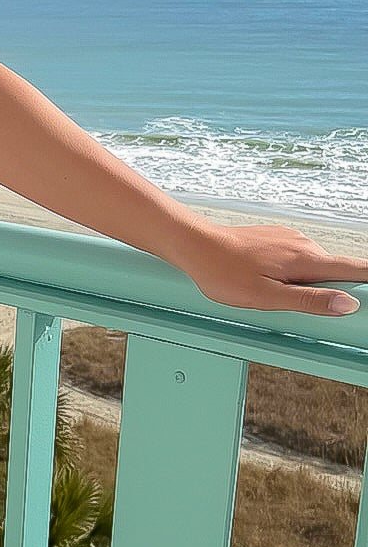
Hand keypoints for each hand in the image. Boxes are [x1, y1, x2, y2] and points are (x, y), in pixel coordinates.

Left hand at [176, 222, 362, 317]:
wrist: (195, 245)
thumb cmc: (223, 272)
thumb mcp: (267, 297)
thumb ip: (309, 301)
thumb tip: (347, 304)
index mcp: (306, 259)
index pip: (353, 268)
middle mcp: (303, 244)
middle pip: (334, 270)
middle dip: (332, 289)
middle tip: (307, 307)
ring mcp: (289, 239)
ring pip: (313, 266)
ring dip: (308, 282)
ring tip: (276, 294)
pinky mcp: (276, 239)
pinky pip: (296, 259)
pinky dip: (293, 273)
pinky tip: (268, 281)